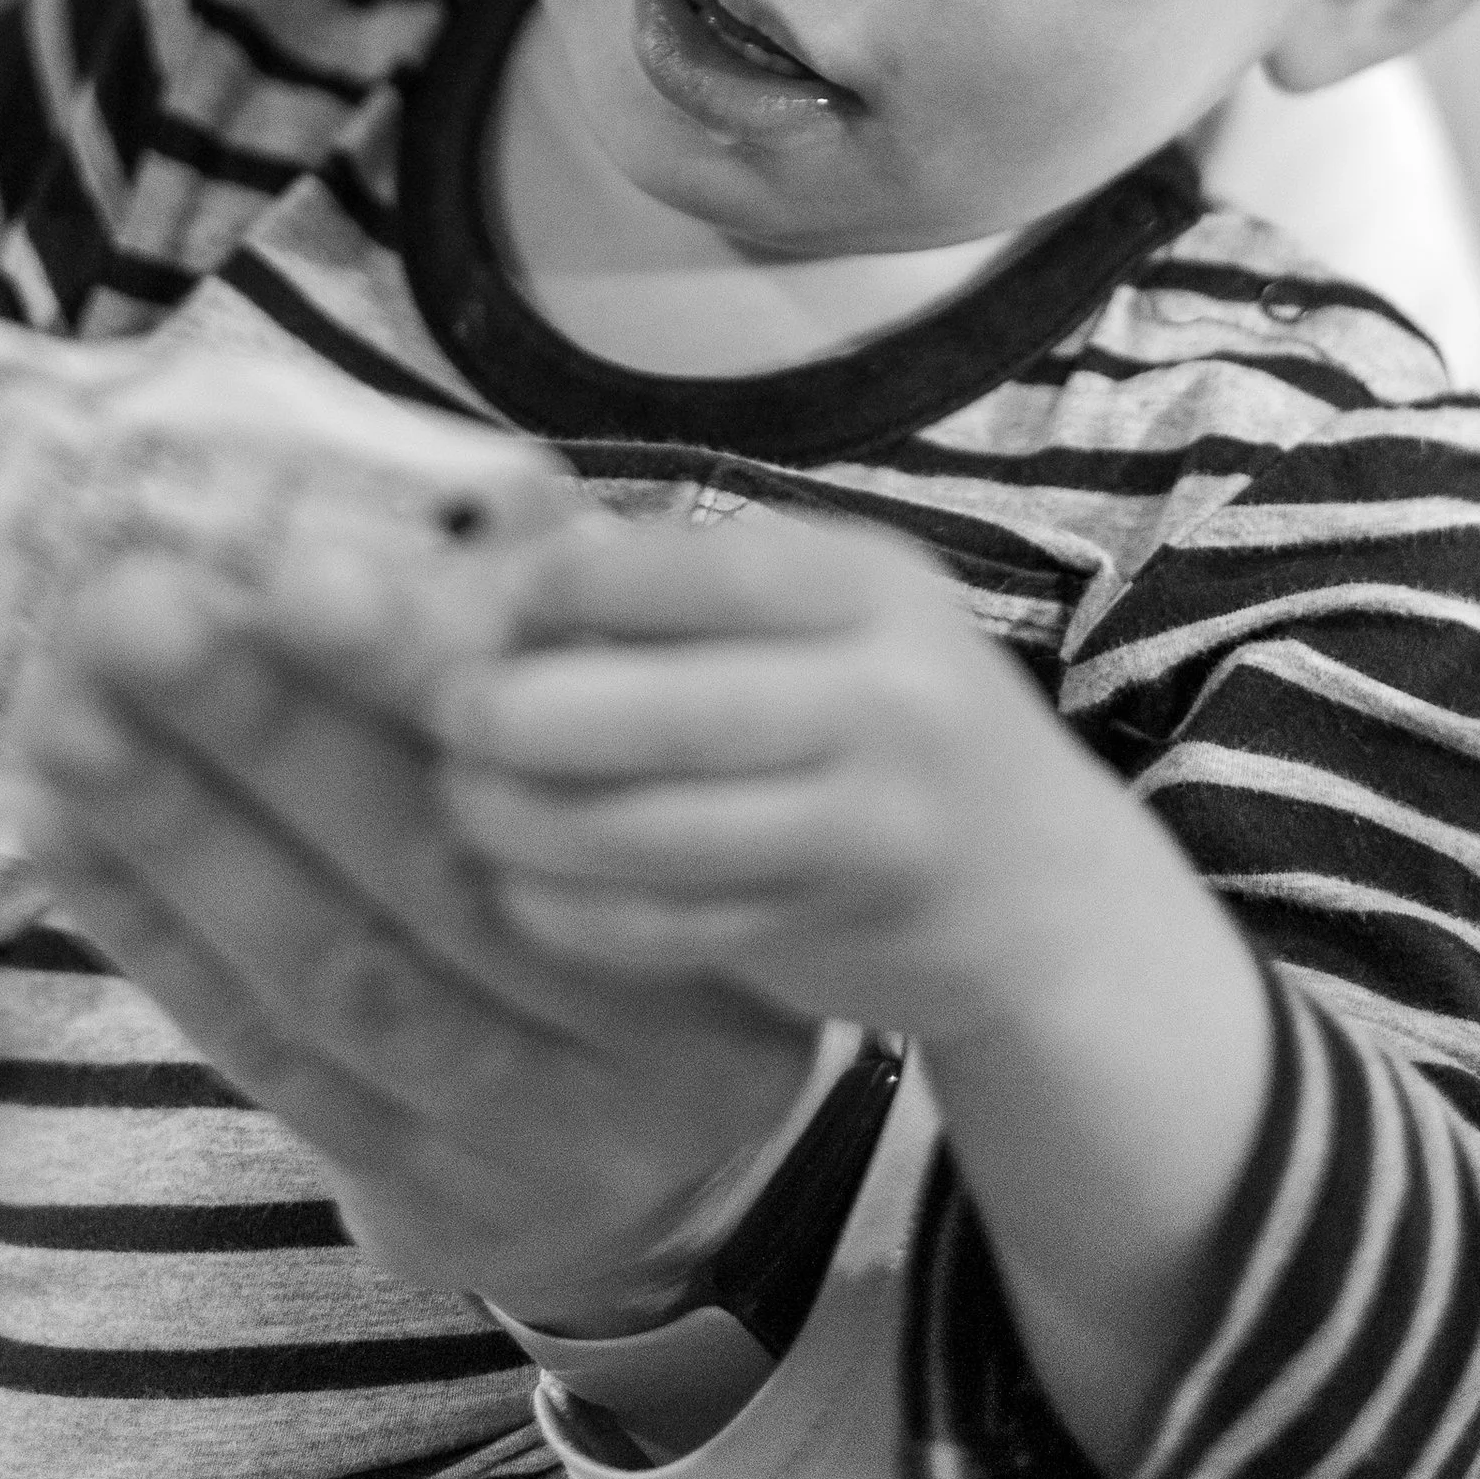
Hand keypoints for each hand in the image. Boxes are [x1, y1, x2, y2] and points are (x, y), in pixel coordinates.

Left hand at [20, 528, 815, 1327]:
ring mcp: (534, 1131)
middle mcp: (646, 1030)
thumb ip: (541, 661)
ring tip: (66, 706)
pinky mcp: (428, 1204)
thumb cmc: (625, 900)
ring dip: (181, 827)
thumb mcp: (645, 778)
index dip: (413, 672)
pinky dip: (161, 934)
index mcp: (711, 876)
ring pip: (335, 970)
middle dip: (267, 727)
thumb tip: (402, 518)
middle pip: (431, 870)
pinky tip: (65, 824)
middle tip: (135, 605)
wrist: (666, 1186)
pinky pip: (275, 1059)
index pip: (552, 772)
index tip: (296, 563)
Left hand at [433, 507, 1273, 1471]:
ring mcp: (869, 817)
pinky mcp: (837, 926)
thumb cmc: (880, 720)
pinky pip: (667, 926)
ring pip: (647, 830)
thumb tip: (475, 552)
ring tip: (460, 807)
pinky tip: (522, 891)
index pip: (675, 568)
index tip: (469, 608)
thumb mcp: (810, 620)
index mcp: (860, 581)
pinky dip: (572, 912)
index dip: (549, 590)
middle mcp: (881, 689)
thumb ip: (663, 592)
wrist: (1041, 888)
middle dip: (512, 717)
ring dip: (521, 824)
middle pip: (649, 707)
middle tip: (437, 720)